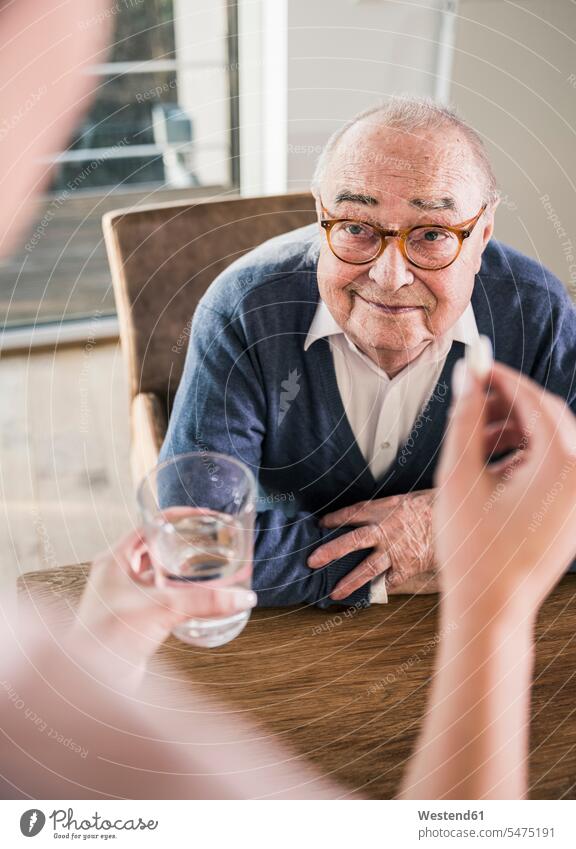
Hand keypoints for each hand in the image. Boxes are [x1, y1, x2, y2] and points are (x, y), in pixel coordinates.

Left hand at [69, 528, 256, 681]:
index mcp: (115, 559)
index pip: (150, 525)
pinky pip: (159, 597)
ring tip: (208, 565)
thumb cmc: (109, 638)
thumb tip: (242, 597)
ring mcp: (123, 597)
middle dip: (183, 543)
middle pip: (155, 548)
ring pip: (158, 573)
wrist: (93, 682)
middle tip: (210, 540)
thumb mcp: (162, 610)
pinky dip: (178, 594)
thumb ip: (204, 602)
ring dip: (181, 569)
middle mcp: (117, 574)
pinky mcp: (133, 618)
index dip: (178, 518)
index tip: (204, 517)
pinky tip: (196, 598)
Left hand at [307, 491, 435, 599]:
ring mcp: (395, 551)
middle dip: (329, 552)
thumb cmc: (434, 505)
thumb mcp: (407, 498)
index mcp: (383, 509)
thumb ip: (389, 508)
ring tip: (334, 593)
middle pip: (350, 541)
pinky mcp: (408, 566)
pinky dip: (380, 590)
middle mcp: (384, 531)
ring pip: (367, 568)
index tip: (321, 525)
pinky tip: (369, 598)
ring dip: (349, 581)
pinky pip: (390, 581)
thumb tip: (373, 514)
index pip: (351, 513)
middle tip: (312, 561)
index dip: (334, 519)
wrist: (458, 518)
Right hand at [435, 359, 575, 621]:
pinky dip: (527, 458)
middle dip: (509, 405)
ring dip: (516, 432)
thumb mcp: (459, 476)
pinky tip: (492, 467)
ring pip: (553, 444)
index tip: (477, 367)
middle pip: (550, 419)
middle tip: (472, 400)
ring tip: (474, 441)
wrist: (492, 610)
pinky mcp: (574, 515)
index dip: (503, 380)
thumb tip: (467, 377)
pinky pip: (556, 470)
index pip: (536, 402)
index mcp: (562, 465)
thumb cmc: (473, 548)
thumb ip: (464, 420)